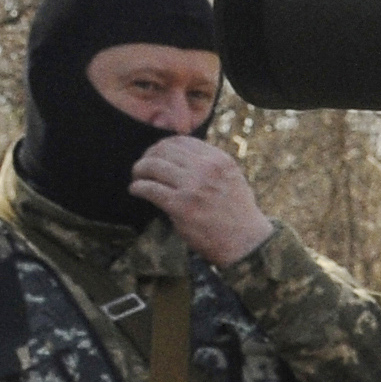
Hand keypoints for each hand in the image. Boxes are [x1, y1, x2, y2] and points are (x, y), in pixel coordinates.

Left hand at [130, 136, 274, 266]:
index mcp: (219, 160)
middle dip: (148, 156)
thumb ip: (211, 164)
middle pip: (163, 149)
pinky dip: (137, 188)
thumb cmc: (237, 212)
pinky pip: (149, 188)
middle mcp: (207, 169)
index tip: (156, 155)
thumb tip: (181, 155)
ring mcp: (193, 187)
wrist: (244, 241)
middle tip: (142, 167)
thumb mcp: (232, 178)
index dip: (163, 146)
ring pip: (152, 166)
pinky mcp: (180, 206)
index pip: (181, 140)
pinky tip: (136, 191)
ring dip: (139, 170)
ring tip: (137, 178)